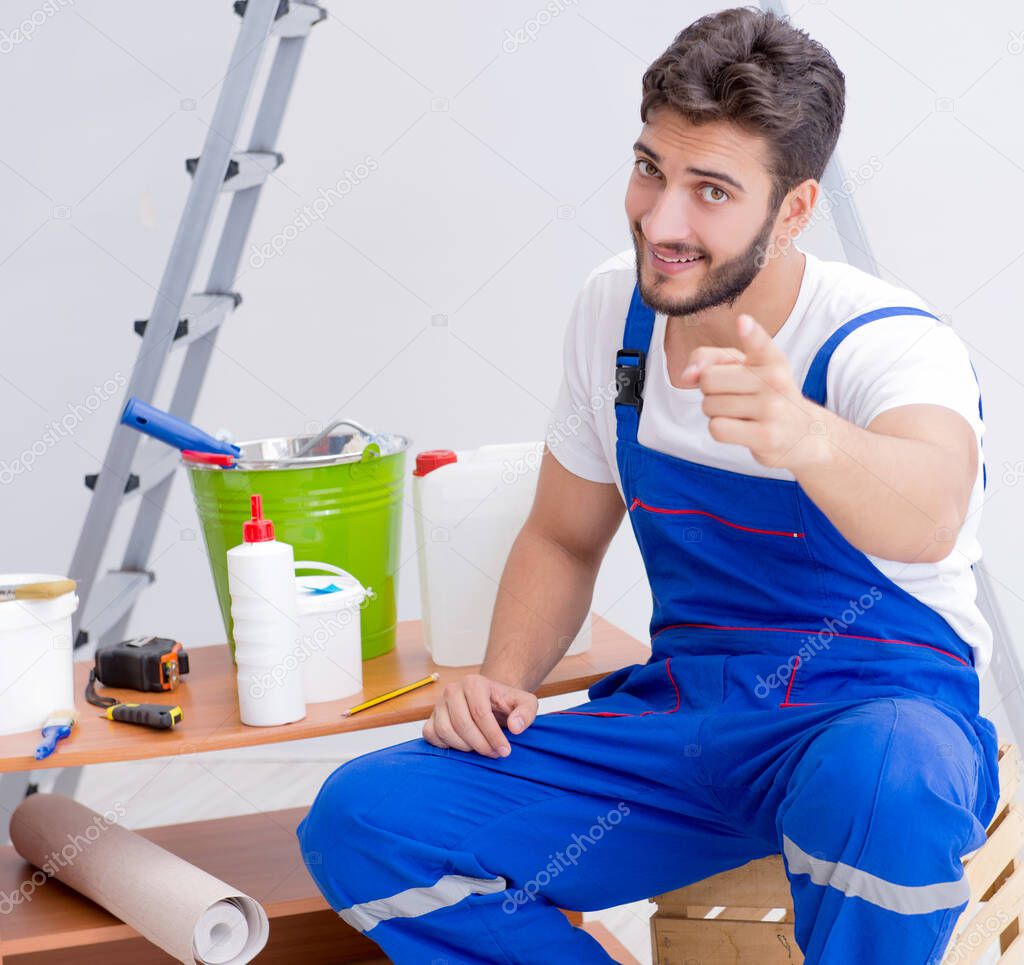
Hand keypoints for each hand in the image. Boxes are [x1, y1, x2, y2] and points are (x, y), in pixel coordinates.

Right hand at [422, 674, 537, 757]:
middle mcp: (452, 690)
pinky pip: (432, 735)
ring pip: (446, 731)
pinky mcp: (430, 718)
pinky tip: (464, 745)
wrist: (488, 700)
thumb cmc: (505, 703)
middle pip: (463, 724)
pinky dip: (446, 745)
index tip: (505, 750)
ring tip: (482, 748)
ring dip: (465, 746)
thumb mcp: (524, 703)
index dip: (493, 735)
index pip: (480, 713)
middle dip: (481, 744)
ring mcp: (438, 704)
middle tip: (495, 753)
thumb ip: (526, 712)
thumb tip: (515, 727)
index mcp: (474, 683)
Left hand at [677, 313, 828, 470]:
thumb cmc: (762, 396)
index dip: (750, 333)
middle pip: (708, 379)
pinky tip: (741, 429)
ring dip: (716, 412)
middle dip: (711, 391)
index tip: (743, 322)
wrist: (800, 434)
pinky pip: (717, 428)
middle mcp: (776, 380)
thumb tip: (687, 376)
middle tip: (736, 397)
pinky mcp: (766, 436)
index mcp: (771, 359)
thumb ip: (707, 359)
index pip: (759, 343)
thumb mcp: (741, 369)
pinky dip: (720, 430)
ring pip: (710, 405)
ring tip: (742, 413)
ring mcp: (773, 409)